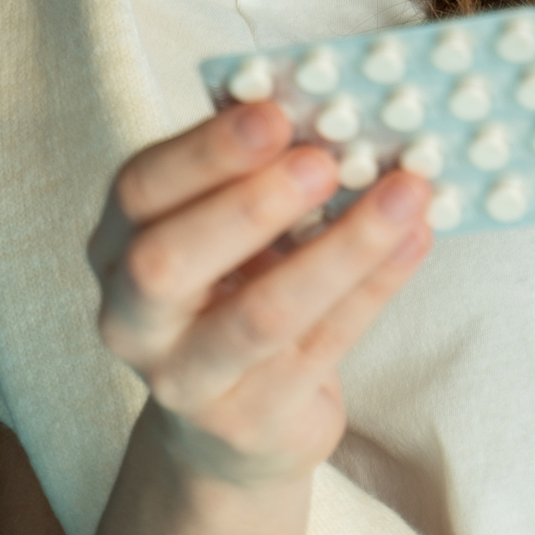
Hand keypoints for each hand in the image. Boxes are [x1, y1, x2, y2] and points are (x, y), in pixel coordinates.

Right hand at [86, 102, 434, 489]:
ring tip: (404, 196)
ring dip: (341, 249)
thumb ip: (257, 175)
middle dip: (250, 206)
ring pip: (260, 316)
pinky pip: (323, 347)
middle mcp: (134, 318)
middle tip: (326, 161)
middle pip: (167, 263)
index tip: (276, 112)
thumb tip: (331, 106)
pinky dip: (376, 287)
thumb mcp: (225, 233)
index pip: (139, 190)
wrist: (232, 428)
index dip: (207, 151)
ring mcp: (188, 380)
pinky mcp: (253, 420)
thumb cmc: (234, 296)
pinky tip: (416, 240)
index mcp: (118, 245)